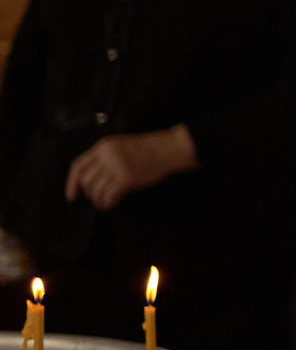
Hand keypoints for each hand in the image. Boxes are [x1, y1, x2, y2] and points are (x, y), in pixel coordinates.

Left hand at [65, 128, 196, 210]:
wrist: (169, 149)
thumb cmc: (148, 149)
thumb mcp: (122, 147)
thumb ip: (105, 158)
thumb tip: (90, 181)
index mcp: (104, 146)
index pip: (78, 166)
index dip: (71, 183)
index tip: (72, 195)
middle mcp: (107, 155)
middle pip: (86, 181)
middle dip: (90, 194)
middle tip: (98, 199)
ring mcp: (117, 166)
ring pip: (96, 190)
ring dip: (99, 200)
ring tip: (106, 203)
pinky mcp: (127, 177)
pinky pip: (109, 195)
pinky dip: (108, 203)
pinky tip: (113, 203)